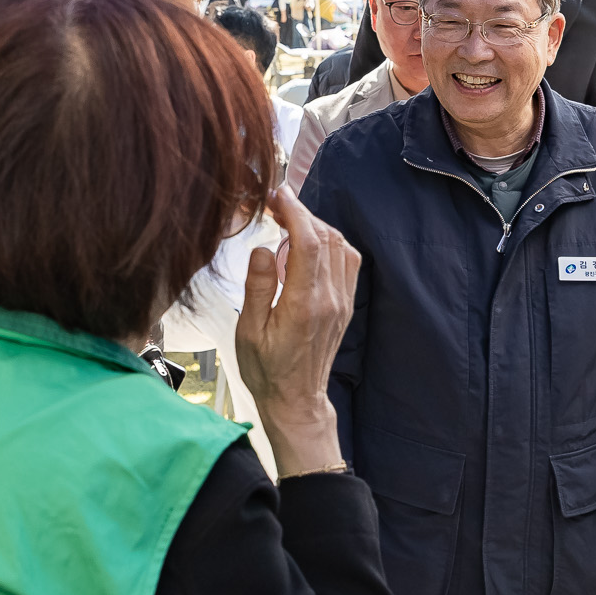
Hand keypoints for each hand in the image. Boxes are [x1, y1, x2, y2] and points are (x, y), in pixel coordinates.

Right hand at [234, 186, 359, 476]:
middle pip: (326, 238)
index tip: (278, 195)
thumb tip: (264, 248)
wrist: (296, 400)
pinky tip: (307, 246)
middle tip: (276, 205)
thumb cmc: (267, 369)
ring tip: (287, 224)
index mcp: (304, 304)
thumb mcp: (249, 331)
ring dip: (316, 226)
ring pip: (339, 246)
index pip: (308, 243)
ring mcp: (342, 301)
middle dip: (302, 213)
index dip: (295, 211)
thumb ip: (258, 286)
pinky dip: (329, 243)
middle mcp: (330, 299)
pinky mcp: (345, 304)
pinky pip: (346, 261)